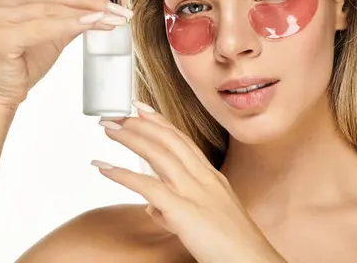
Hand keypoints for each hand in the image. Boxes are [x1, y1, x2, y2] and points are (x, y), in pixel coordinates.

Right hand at [0, 0, 132, 109]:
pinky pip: (44, 27)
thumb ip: (76, 16)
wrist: (1, 90)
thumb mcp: (56, 32)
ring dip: (87, 13)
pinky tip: (91, 23)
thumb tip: (108, 10)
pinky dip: (70, 24)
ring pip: (53, 8)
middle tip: (121, 8)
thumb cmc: (25, 59)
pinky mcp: (1, 36)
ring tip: (113, 18)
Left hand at [93, 101, 286, 262]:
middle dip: (140, 123)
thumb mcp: (209, 218)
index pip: (182, 141)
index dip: (161, 122)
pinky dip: (123, 174)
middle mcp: (203, 178)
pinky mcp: (184, 211)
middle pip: (168, 140)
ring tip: (108, 129)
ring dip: (130, 138)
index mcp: (211, 178)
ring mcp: (194, 192)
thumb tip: (153, 207)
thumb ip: (180, 207)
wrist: (252, 261)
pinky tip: (104, 168)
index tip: (142, 109)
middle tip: (116, 114)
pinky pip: (148, 187)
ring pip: (159, 154)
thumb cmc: (232, 246)